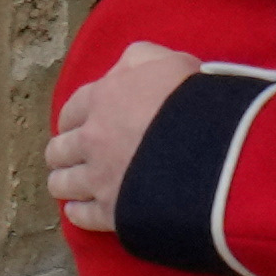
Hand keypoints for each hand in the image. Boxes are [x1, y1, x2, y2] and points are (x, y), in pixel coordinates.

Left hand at [42, 43, 205, 238]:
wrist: (217, 149)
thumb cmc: (197, 101)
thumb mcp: (173, 62)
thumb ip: (142, 58)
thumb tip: (125, 69)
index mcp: (103, 100)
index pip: (71, 110)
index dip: (73, 119)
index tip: (80, 125)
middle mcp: (92, 139)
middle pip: (57, 150)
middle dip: (64, 153)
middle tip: (79, 156)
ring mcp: (99, 178)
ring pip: (61, 184)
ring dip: (66, 183)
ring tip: (78, 185)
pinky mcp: (112, 211)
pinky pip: (81, 217)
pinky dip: (80, 213)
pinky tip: (86, 210)